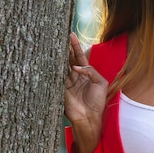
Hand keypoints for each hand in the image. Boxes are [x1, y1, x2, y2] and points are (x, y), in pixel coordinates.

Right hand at [64, 33, 107, 152]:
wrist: (90, 118)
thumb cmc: (97, 102)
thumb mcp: (100, 83)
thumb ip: (91, 71)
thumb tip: (76, 67)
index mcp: (85, 74)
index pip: (79, 56)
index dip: (75, 46)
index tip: (71, 34)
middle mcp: (74, 76)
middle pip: (68, 58)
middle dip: (65, 46)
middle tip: (60, 34)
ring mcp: (66, 82)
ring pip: (61, 65)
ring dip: (59, 54)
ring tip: (55, 42)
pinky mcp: (60, 88)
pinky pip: (56, 75)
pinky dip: (55, 67)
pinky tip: (52, 58)